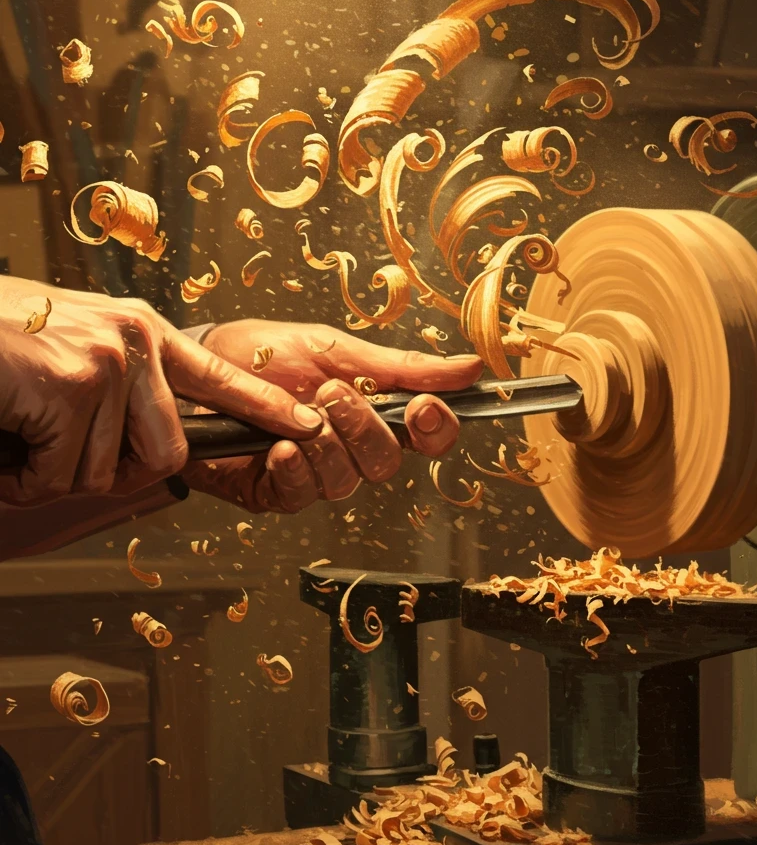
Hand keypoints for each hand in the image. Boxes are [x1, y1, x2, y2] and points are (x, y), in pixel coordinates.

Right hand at [0, 279, 321, 505]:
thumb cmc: (0, 338)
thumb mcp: (73, 345)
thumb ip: (118, 384)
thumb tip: (138, 444)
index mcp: (140, 330)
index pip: (219, 374)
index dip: (265, 406)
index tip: (310, 422)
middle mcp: (133, 342)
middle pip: (166, 451)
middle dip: (111, 469)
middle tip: (60, 448)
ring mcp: (106, 363)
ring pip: (106, 470)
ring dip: (54, 470)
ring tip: (23, 430)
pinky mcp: (72, 387)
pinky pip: (62, 473)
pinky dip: (25, 475)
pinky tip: (9, 436)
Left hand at [180, 321, 482, 513]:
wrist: (197, 362)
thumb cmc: (265, 353)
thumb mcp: (337, 349)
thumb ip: (402, 367)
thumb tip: (470, 368)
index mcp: (376, 411)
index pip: (428, 436)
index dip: (435, 429)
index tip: (423, 407)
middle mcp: (351, 448)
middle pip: (389, 464)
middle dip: (368, 430)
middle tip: (335, 393)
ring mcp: (315, 473)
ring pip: (348, 482)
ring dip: (329, 446)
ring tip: (303, 413)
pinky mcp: (275, 491)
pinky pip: (302, 495)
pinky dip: (296, 472)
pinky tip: (282, 448)